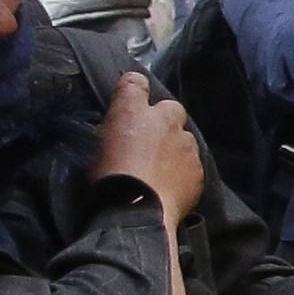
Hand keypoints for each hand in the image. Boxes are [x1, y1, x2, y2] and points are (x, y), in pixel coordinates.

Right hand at [90, 72, 203, 225]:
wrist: (138, 211)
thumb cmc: (108, 181)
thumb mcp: (95, 150)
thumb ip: (113, 133)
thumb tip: (119, 134)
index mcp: (132, 112)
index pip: (134, 82)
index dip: (133, 89)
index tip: (131, 98)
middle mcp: (164, 120)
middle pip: (170, 108)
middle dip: (162, 120)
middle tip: (149, 141)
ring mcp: (186, 144)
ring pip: (184, 137)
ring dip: (174, 147)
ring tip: (160, 169)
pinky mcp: (198, 168)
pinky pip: (192, 164)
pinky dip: (183, 171)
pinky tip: (170, 185)